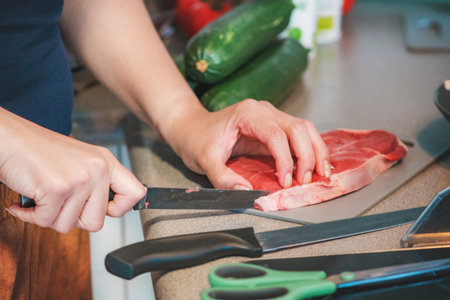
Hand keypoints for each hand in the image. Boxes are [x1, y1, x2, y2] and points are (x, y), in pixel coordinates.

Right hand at [0, 108, 144, 232]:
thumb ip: (96, 184)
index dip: (119, 209)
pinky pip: (45, 221)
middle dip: (72, 218)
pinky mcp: (57, 188)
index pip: (136, 193)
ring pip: (68, 225)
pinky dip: (30, 215)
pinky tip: (26, 200)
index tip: (104, 210)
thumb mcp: (80, 162)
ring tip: (41, 196)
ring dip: (48, 216)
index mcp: (106, 162)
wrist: (7, 138)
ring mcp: (79, 179)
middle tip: (58, 203)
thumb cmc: (37, 152)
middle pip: (96, 222)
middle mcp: (98, 169)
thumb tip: (106, 213)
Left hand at [165, 99, 330, 189]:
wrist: (192, 128)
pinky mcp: (275, 127)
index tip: (286, 182)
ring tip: (322, 173)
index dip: (286, 160)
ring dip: (316, 151)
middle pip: (298, 128)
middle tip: (308, 181)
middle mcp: (264, 110)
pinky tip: (316, 166)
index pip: (277, 135)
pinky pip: (300, 135)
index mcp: (248, 113)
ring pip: (305, 129)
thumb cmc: (197, 139)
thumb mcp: (204, 160)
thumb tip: (247, 193)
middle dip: (308, 156)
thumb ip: (223, 177)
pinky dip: (311, 150)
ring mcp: (272, 117)